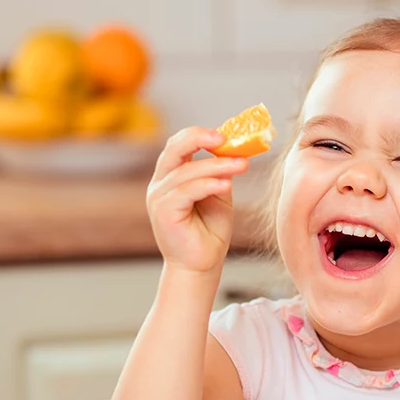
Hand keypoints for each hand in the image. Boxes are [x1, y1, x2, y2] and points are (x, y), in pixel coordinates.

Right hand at [146, 127, 248, 273]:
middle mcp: (161, 183)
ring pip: (186, 171)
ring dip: (216, 166)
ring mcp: (159, 197)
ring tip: (241, 165)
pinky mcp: (164, 213)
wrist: (201, 264)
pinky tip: (225, 184)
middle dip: (199, 138)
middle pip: (174, 148)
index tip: (227, 134)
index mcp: (171, 176)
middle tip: (225, 138)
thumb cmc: (209, 231)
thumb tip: (235, 150)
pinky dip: (207, 184)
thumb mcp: (218, 195)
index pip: (179, 144)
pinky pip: (186, 192)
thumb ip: (220, 173)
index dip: (200, 135)